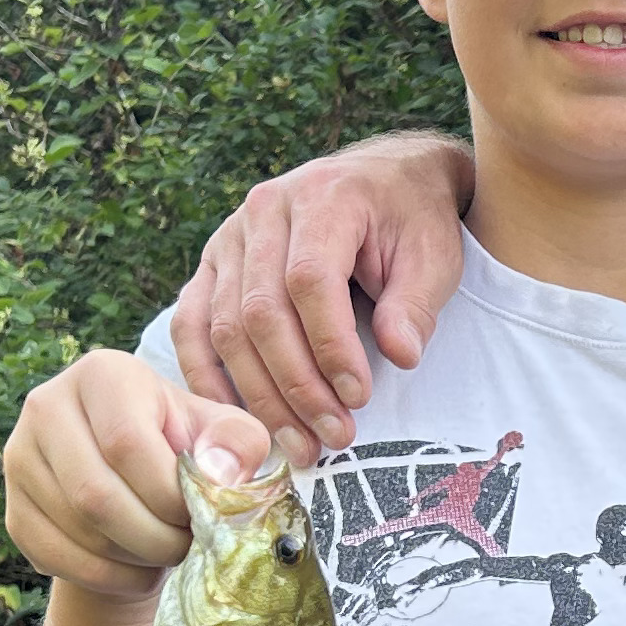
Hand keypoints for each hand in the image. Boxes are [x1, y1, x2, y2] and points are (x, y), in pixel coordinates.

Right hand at [1, 350, 272, 599]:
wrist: (135, 481)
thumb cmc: (185, 449)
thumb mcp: (223, 435)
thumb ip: (237, 444)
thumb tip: (220, 473)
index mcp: (103, 373)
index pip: (126, 444)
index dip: (168, 495)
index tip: (199, 515)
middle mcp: (47, 405)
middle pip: (95, 494)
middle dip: (154, 536)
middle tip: (187, 545)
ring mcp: (19, 457)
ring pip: (77, 529)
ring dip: (134, 557)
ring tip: (166, 550)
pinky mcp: (12, 508)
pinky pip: (54, 557)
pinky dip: (105, 576)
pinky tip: (135, 567)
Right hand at [169, 132, 474, 450]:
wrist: (385, 180)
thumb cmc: (412, 220)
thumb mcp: (434, 254)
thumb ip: (415, 303)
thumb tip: (400, 356)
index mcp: (322, 197)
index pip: (310, 281)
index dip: (331, 346)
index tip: (360, 396)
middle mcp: (263, 212)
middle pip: (261, 312)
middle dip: (297, 386)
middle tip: (333, 437)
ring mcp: (230, 238)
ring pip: (225, 327)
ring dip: (260, 395)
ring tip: (300, 445)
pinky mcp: (212, 265)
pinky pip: (191, 325)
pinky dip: (206, 376)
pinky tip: (234, 420)